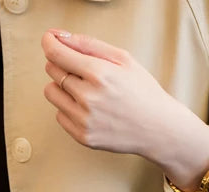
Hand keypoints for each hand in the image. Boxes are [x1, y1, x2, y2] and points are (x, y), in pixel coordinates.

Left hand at [41, 29, 208, 190]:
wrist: (159, 129)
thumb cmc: (143, 93)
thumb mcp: (123, 59)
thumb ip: (89, 44)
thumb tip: (59, 38)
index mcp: (99, 74)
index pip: (55, 52)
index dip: (50, 42)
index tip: (51, 40)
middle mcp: (88, 98)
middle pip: (52, 70)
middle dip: (62, 65)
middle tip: (82, 71)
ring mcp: (85, 120)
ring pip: (51, 93)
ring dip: (62, 88)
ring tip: (84, 91)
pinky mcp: (84, 137)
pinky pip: (60, 115)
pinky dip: (69, 109)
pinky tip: (89, 109)